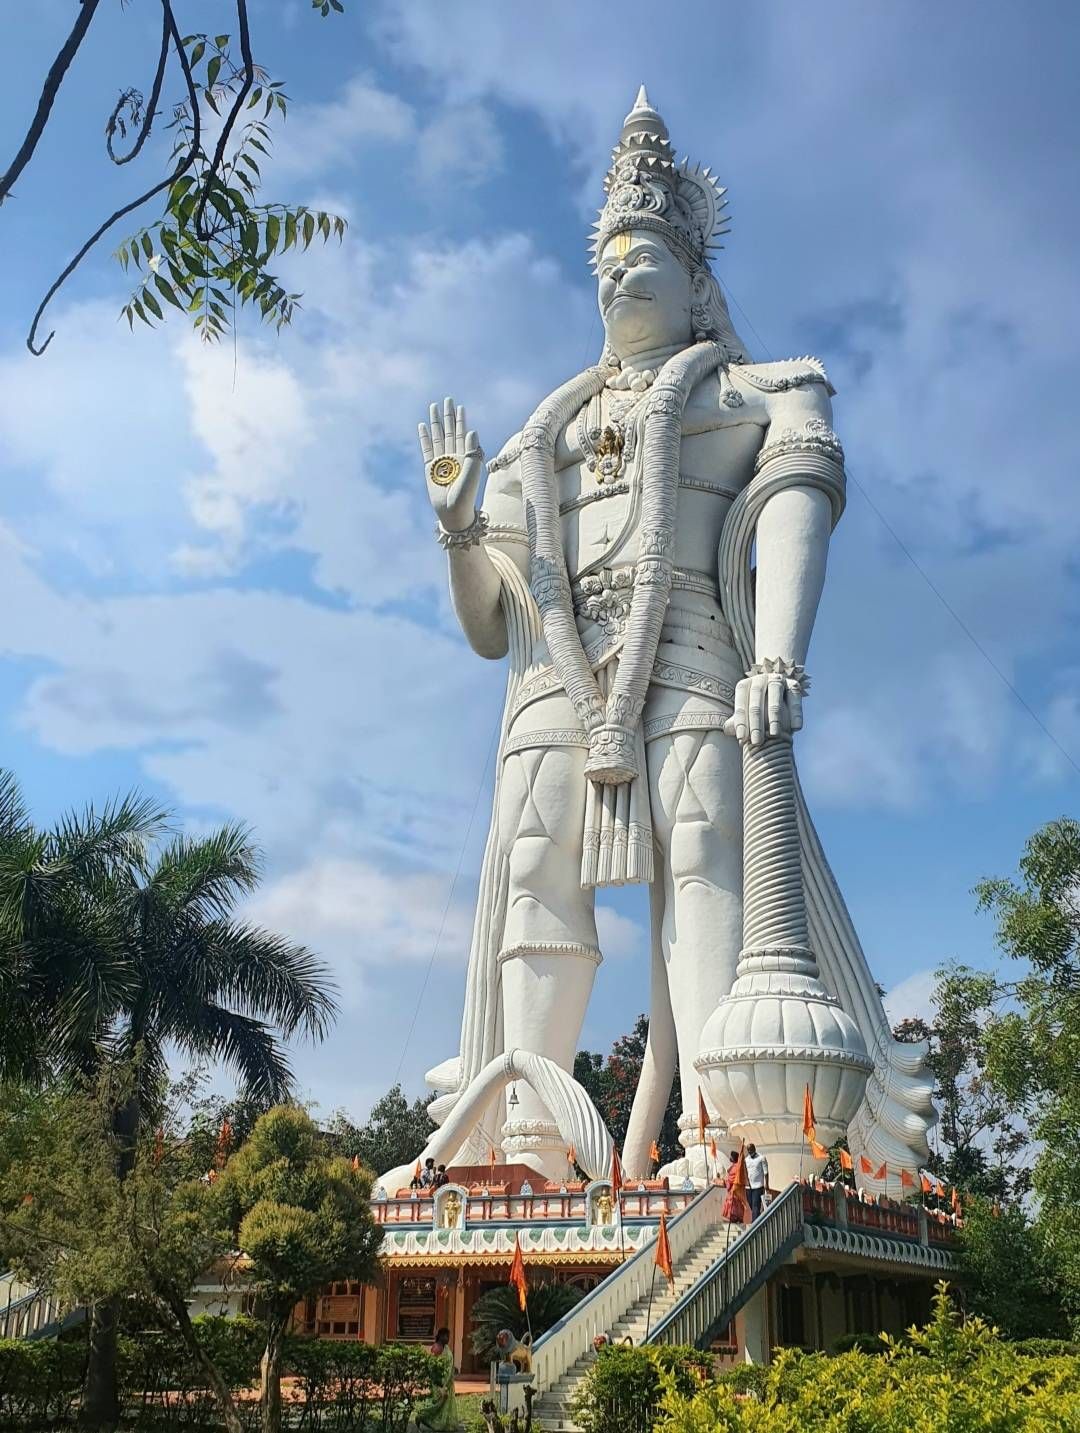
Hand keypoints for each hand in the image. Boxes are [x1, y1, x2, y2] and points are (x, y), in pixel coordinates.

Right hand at [418, 396, 484, 531]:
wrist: (454, 511)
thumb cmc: (466, 495)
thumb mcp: (473, 472)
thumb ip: (473, 451)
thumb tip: (472, 430)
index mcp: (465, 456)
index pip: (463, 434)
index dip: (462, 420)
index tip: (460, 406)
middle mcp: (453, 456)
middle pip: (450, 431)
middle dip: (448, 416)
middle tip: (447, 399)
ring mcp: (441, 462)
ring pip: (438, 437)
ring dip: (436, 423)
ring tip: (433, 407)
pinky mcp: (430, 468)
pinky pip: (427, 449)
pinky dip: (424, 437)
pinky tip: (422, 426)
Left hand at [724, 666, 804, 746]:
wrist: (778, 692)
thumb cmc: (758, 708)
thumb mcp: (747, 712)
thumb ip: (737, 721)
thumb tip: (727, 730)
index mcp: (745, 685)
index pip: (741, 703)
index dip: (741, 722)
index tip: (742, 739)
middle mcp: (760, 679)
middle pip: (756, 699)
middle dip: (756, 722)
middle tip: (757, 742)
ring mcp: (777, 679)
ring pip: (775, 697)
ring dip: (775, 717)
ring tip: (775, 735)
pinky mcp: (794, 684)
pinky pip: (795, 697)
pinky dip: (796, 713)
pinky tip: (796, 728)